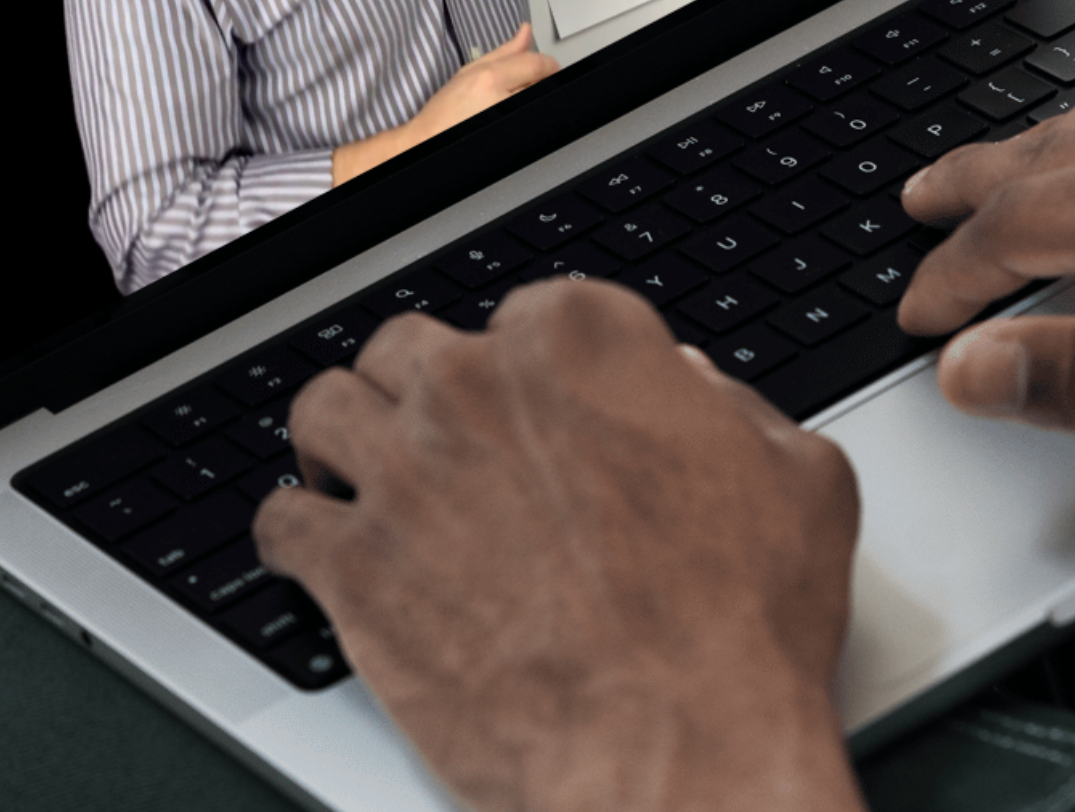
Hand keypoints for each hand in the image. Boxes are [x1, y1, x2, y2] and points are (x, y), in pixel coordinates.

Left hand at [253, 281, 864, 811]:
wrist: (682, 760)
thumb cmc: (741, 633)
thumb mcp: (794, 478)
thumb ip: (727, 405)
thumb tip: (686, 388)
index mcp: (577, 339)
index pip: (523, 314)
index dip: (524, 368)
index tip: (527, 405)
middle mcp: (474, 382)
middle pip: (409, 347)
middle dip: (424, 391)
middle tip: (441, 442)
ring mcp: (404, 467)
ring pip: (325, 408)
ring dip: (340, 438)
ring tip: (352, 470)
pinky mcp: (354, 563)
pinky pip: (280, 522)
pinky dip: (291, 533)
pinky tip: (310, 547)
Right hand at [332, 24, 557, 185]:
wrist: (432, 140)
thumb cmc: (445, 112)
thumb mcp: (471, 71)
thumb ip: (504, 51)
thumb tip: (526, 32)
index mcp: (491, 79)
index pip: (537, 64)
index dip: (546, 63)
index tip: (544, 66)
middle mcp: (504, 100)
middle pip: (543, 81)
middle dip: (538, 79)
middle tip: (520, 84)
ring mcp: (512, 120)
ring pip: (540, 98)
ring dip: (533, 94)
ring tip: (511, 99)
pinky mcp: (517, 136)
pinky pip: (532, 114)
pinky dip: (527, 110)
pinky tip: (509, 113)